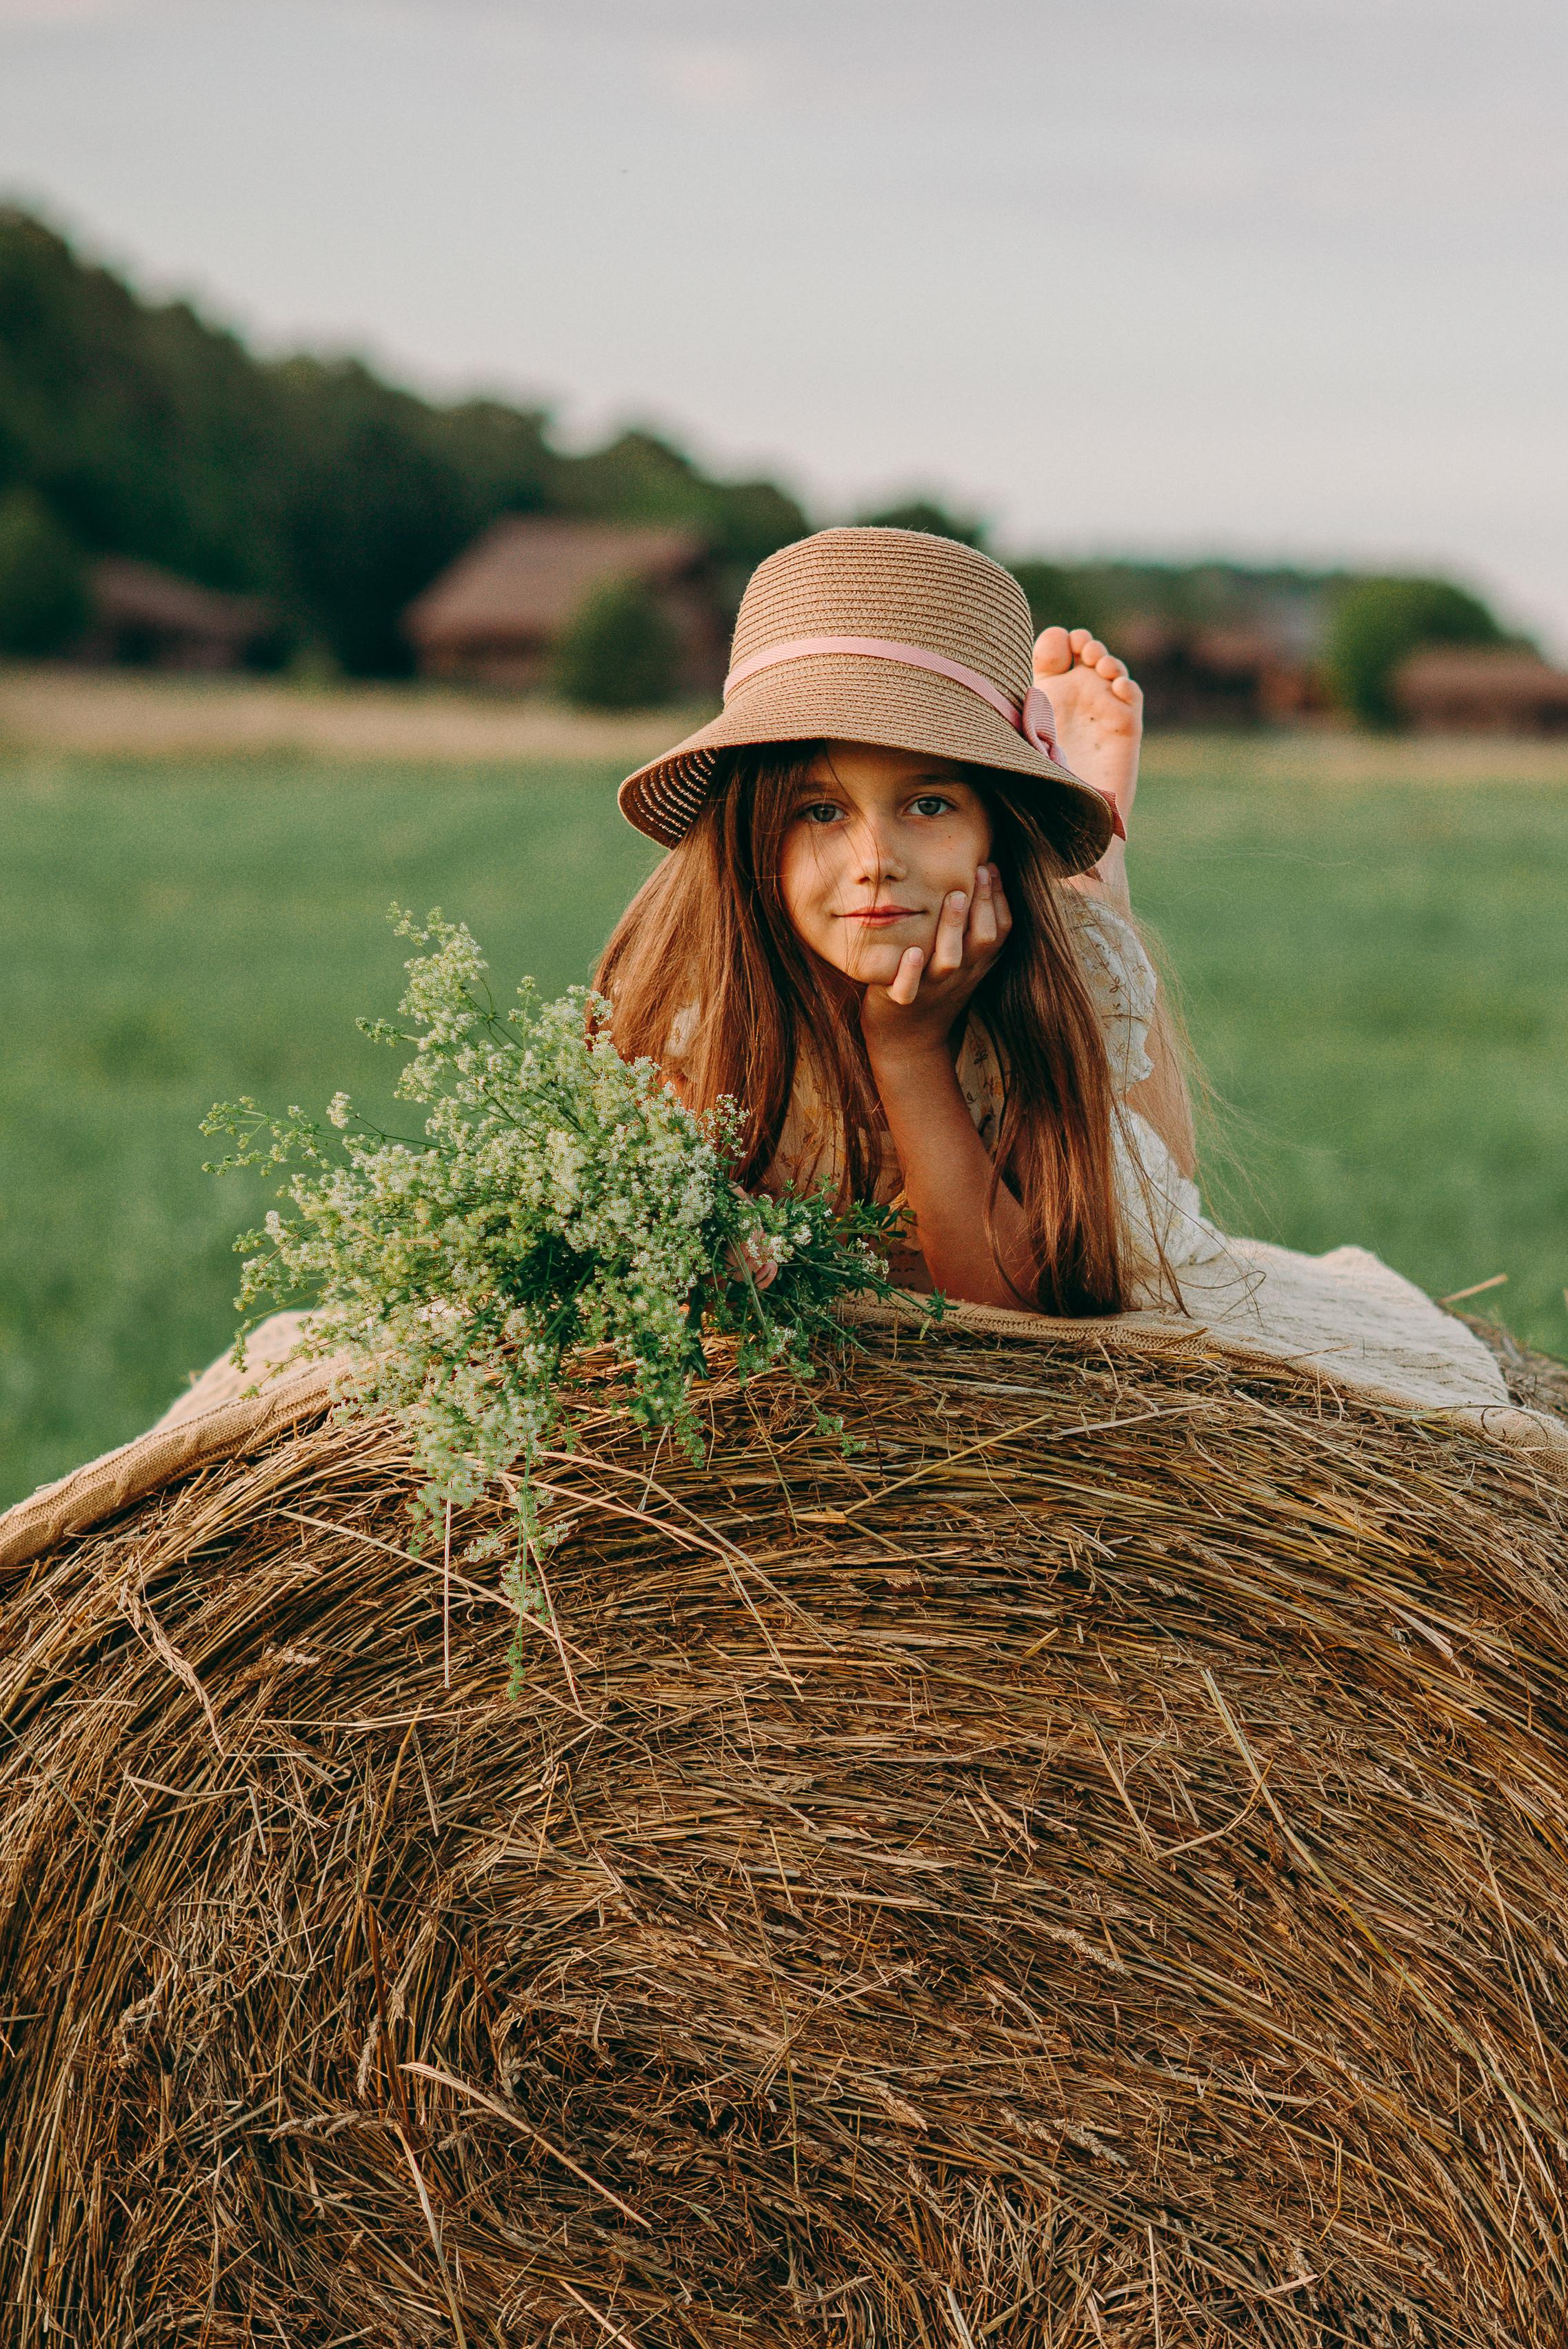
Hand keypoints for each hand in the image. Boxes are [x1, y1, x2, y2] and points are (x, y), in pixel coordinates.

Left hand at [859, 863, 1011, 1071]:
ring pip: (950, 960)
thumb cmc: (932, 986)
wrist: (907, 1039)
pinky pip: (908, 990)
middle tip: (980, 870)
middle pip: (983, 940)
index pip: (1001, 930)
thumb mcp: (961, 959)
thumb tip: (980, 876)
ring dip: (954, 928)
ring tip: (955, 897)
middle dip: (984, 904)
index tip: (991, 866)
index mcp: (976, 963)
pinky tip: (911, 953)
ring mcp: (933, 989)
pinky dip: (910, 973)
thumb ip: (971, 928)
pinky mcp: (903, 1002)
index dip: (1000, 899)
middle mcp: (960, 974)